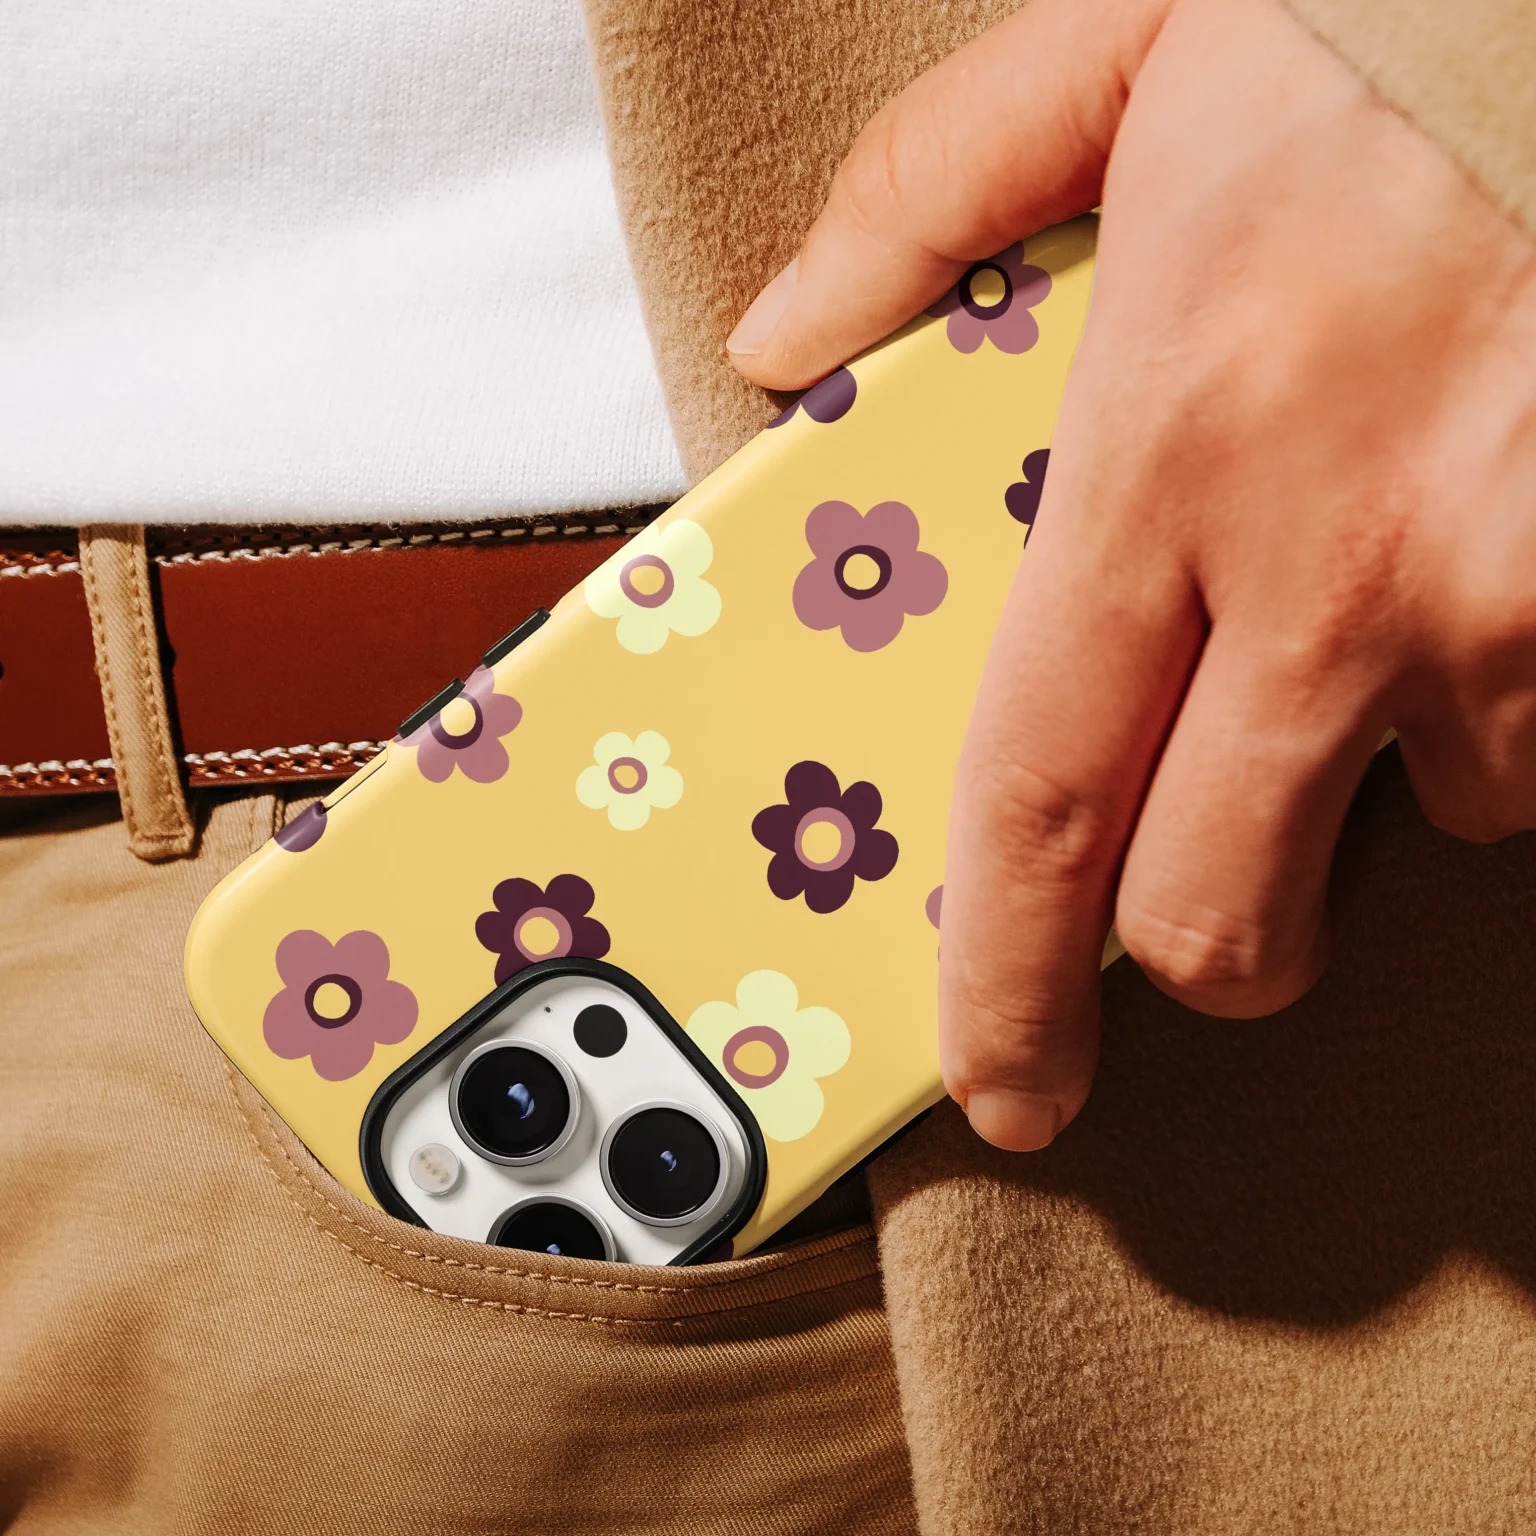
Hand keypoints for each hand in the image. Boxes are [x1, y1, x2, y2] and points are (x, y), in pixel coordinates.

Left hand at [728, 0, 1535, 1148]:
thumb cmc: (1392, 21)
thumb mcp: (1121, 54)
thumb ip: (925, 196)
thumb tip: (785, 337)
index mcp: (1174, 449)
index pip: (1042, 798)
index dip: (1008, 979)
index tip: (1003, 1082)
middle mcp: (1348, 568)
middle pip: (1223, 908)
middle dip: (1196, 947)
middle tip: (1184, 900)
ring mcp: (1519, 605)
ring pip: (1422, 830)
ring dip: (1367, 785)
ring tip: (1354, 637)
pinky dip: (1496, 715)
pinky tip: (1478, 593)